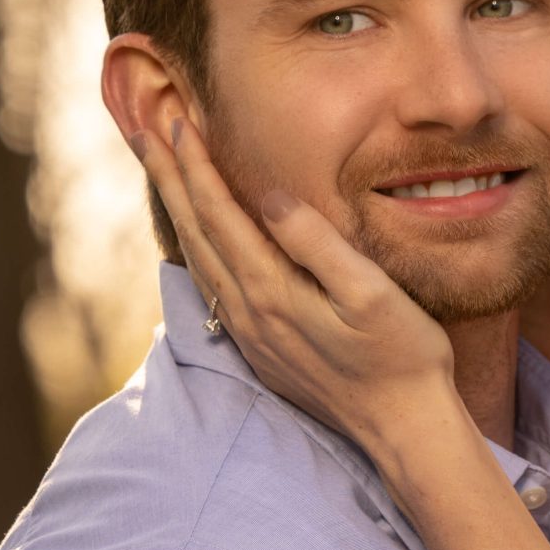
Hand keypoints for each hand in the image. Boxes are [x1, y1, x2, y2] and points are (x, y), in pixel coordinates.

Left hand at [140, 117, 457, 459]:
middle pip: (195, 232)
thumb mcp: (371, 292)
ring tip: (163, 174)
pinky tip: (197, 241)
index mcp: (273, 291)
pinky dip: (196, 249)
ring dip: (178, 211)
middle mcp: (249, 314)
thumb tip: (269, 196)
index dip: (196, 165)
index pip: (220, 213)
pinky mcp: (261, 351)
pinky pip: (210, 288)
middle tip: (145, 129)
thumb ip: (317, 244)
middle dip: (170, 178)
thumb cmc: (403, 355)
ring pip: (197, 260)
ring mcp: (251, 336)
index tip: (178, 121)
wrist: (405, 427)